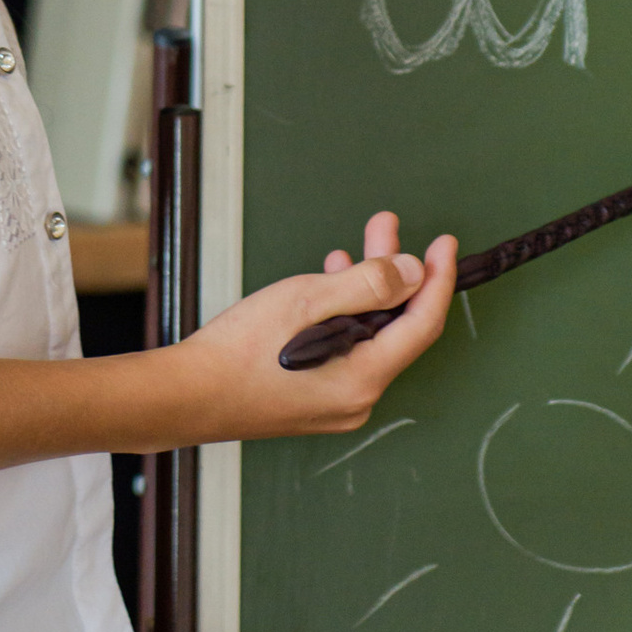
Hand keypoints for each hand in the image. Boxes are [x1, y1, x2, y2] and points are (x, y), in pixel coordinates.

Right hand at [178, 211, 459, 442]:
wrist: (186, 395)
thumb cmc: (239, 351)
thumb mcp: (308, 301)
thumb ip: (368, 284)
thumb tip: (413, 273)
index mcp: (364, 378)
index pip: (422, 324)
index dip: (438, 280)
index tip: (445, 244)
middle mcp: (358, 398)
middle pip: (395, 328)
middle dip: (395, 274)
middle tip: (386, 227)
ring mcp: (336, 404)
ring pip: (369, 337)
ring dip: (365, 290)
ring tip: (353, 247)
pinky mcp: (314, 400)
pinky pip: (348, 351)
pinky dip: (346, 315)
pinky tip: (328, 286)